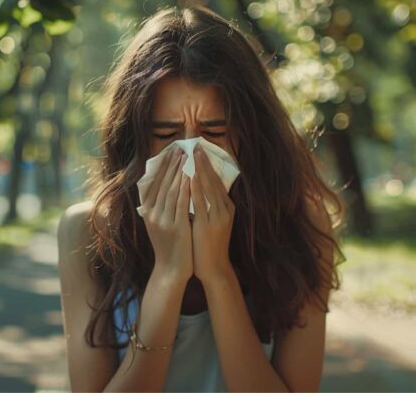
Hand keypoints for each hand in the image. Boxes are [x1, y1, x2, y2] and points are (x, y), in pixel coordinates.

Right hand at [138, 147, 193, 281]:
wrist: (171, 271)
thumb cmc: (168, 247)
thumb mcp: (157, 226)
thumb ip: (157, 209)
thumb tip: (160, 190)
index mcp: (148, 212)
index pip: (154, 184)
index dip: (162, 167)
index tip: (170, 153)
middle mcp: (153, 214)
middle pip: (162, 184)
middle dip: (171, 165)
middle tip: (179, 148)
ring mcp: (163, 220)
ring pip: (171, 190)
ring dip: (179, 171)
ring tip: (186, 156)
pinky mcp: (175, 227)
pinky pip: (181, 202)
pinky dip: (185, 187)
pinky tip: (191, 176)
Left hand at [190, 144, 235, 284]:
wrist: (214, 268)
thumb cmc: (209, 245)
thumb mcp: (211, 222)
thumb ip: (206, 205)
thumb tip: (195, 186)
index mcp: (227, 207)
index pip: (217, 181)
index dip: (208, 165)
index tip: (199, 151)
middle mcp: (225, 209)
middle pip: (214, 180)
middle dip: (204, 162)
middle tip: (196, 146)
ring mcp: (218, 217)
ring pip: (208, 188)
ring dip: (199, 170)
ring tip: (192, 156)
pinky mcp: (208, 224)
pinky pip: (200, 202)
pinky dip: (194, 188)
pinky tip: (188, 178)